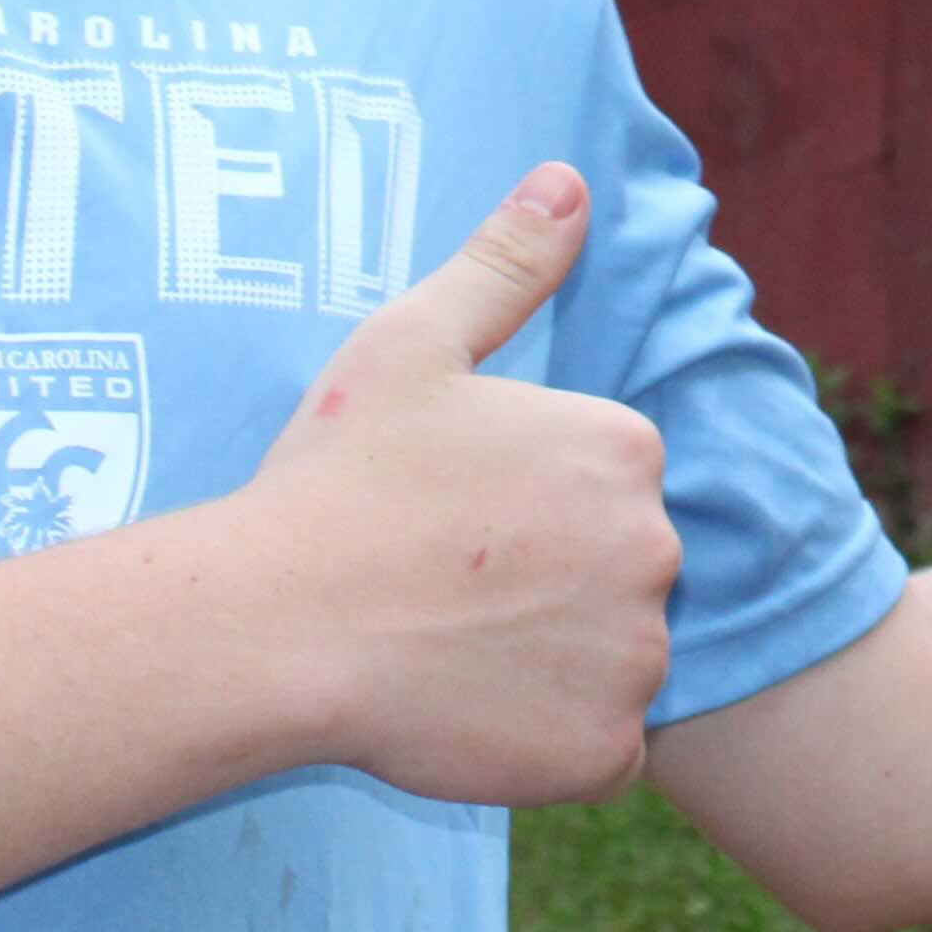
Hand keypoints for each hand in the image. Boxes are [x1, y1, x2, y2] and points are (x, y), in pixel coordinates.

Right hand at [237, 164, 676, 805]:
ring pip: (611, 659)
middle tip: (442, 586)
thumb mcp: (412, 343)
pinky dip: (544, 741)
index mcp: (622, 446)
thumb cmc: (335, 480)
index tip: (449, 515)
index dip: (521, 503)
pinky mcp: (604, 751)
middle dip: (548, 581)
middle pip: (617, 568)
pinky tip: (465, 711)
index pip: (604, 482)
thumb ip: (506, 262)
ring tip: (447, 648)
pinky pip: (596, 748)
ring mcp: (635, 656)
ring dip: (549, 661)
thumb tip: (568, 181)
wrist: (276, 626)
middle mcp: (656, 546)